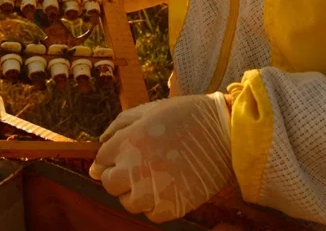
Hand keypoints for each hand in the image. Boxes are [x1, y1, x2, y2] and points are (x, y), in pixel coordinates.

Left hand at [90, 93, 232, 222]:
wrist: (226, 131)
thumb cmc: (187, 115)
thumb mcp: (149, 110)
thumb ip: (120, 125)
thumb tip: (99, 146)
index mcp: (128, 141)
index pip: (101, 160)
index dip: (112, 158)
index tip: (127, 156)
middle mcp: (135, 167)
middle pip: (110, 184)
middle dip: (120, 176)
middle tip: (141, 167)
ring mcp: (153, 190)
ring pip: (129, 202)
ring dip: (137, 193)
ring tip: (156, 177)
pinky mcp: (173, 206)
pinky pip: (151, 215)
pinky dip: (156, 206)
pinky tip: (168, 189)